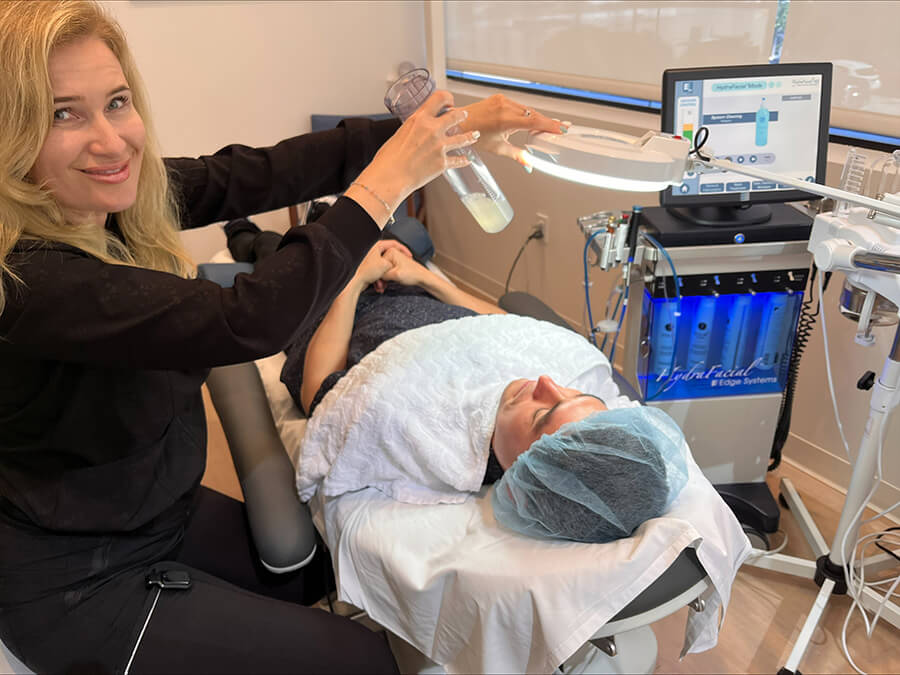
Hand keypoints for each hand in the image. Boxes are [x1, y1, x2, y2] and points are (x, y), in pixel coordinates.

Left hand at [350, 239, 411, 290]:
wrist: (356, 282)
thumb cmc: (367, 272)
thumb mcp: (386, 264)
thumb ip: (392, 261)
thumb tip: (394, 264)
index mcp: (377, 246)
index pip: (394, 243)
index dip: (404, 249)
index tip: (409, 256)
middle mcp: (373, 251)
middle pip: (389, 258)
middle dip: (392, 268)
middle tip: (398, 271)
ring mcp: (371, 260)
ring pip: (384, 268)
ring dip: (386, 277)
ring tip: (384, 284)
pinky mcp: (369, 268)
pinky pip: (379, 273)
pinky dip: (380, 280)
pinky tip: (379, 286)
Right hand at [361, 91, 480, 198]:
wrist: (390, 177)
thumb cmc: (388, 159)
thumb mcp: (399, 133)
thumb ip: (413, 129)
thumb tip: (417, 131)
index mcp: (419, 119)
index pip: (439, 98)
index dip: (447, 98)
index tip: (449, 101)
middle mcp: (432, 130)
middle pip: (455, 116)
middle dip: (462, 115)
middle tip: (464, 116)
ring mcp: (440, 147)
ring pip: (462, 138)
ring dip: (470, 136)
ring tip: (474, 135)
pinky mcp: (442, 163)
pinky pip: (458, 160)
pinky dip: (463, 161)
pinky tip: (466, 160)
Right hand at [380, 246, 429, 287]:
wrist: (422, 277)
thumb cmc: (413, 274)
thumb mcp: (396, 275)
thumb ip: (383, 275)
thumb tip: (376, 276)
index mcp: (391, 252)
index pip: (378, 265)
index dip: (378, 276)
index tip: (380, 284)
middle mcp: (392, 253)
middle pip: (380, 268)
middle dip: (380, 278)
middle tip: (382, 287)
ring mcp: (394, 259)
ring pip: (383, 270)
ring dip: (383, 279)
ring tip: (384, 287)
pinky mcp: (396, 264)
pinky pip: (387, 271)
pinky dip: (386, 278)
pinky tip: (387, 284)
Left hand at [457, 94, 565, 160]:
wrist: (459, 122)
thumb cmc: (475, 135)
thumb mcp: (497, 148)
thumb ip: (517, 155)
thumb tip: (529, 164)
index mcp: (504, 120)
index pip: (533, 121)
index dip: (549, 125)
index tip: (561, 128)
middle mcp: (504, 107)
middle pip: (533, 114)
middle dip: (548, 122)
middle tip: (562, 127)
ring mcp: (502, 101)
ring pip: (527, 110)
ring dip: (538, 118)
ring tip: (550, 126)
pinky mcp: (501, 98)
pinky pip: (519, 106)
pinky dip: (527, 113)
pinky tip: (534, 119)